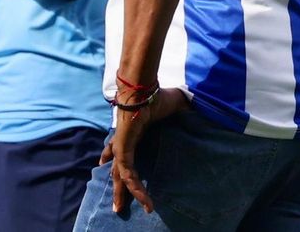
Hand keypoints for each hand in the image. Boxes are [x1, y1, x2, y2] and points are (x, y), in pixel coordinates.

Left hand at [100, 88, 187, 214]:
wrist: (143, 91)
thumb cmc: (157, 96)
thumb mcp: (172, 107)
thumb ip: (180, 112)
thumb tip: (196, 107)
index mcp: (131, 131)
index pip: (118, 147)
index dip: (110, 154)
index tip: (104, 162)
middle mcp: (123, 140)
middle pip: (117, 168)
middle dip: (116, 186)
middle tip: (117, 205)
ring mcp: (121, 146)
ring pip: (121, 176)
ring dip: (125, 194)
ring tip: (133, 209)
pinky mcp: (123, 150)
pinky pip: (127, 174)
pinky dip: (135, 187)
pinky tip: (144, 199)